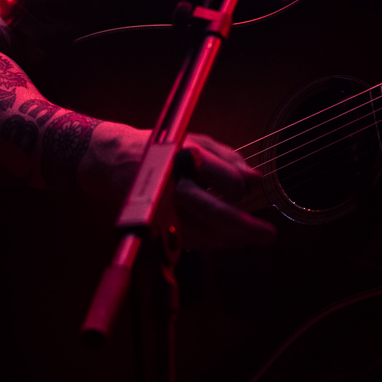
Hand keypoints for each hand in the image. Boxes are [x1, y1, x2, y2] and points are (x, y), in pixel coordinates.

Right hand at [79, 122, 276, 249]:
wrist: (113, 162)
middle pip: (216, 214)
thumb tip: (256, 178)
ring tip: (250, 236)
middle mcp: (174, 185)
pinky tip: (225, 237)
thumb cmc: (160, 148)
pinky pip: (190, 241)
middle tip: (268, 235)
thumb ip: (229, 159)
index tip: (248, 188)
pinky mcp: (155, 225)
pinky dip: (211, 242)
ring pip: (205, 234)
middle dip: (247, 228)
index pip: (226, 180)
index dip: (242, 188)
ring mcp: (164, 209)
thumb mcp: (197, 140)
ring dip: (231, 239)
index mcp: (185, 158)